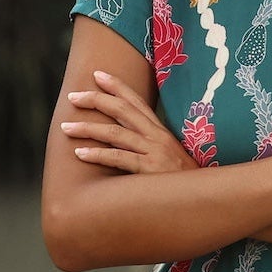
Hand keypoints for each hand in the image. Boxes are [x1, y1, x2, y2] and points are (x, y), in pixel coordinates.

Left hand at [59, 70, 197, 173]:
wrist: (205, 196)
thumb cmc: (183, 181)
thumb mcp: (170, 156)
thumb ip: (150, 146)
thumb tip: (125, 141)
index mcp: (161, 131)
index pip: (137, 101)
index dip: (117, 86)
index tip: (97, 75)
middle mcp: (157, 136)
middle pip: (122, 110)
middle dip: (95, 100)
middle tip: (73, 96)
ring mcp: (154, 152)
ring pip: (115, 133)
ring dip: (87, 128)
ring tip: (66, 127)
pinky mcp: (150, 170)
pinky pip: (119, 158)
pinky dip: (97, 155)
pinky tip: (80, 154)